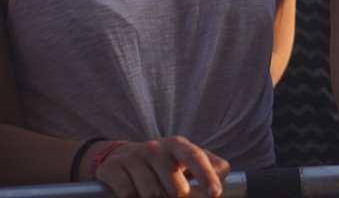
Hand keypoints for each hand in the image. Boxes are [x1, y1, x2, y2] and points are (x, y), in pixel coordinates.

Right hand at [92, 136, 229, 197]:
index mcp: (178, 145)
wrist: (121, 157)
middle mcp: (157, 148)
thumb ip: (208, 164)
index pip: (196, 157)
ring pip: (152, 194)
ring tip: (155, 194)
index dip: (207, 176)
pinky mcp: (115, 168)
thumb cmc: (162, 162)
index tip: (215, 194)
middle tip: (176, 196)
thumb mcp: (184, 158)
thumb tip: (224, 173)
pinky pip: (129, 195)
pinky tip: (135, 195)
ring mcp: (135, 157)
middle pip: (176, 187)